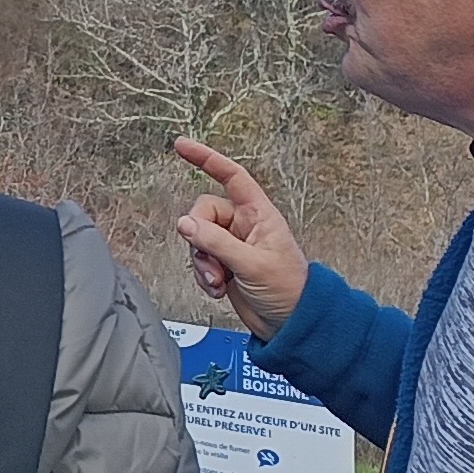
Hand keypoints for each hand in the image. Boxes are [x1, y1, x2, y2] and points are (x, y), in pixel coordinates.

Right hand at [172, 138, 312, 335]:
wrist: (291, 326)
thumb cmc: (289, 292)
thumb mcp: (252, 265)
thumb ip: (216, 243)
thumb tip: (185, 224)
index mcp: (259, 216)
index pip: (231, 177)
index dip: (206, 159)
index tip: (182, 146)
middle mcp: (244, 226)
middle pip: (203, 213)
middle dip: (200, 238)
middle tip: (212, 261)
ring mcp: (232, 246)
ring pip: (197, 238)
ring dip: (201, 262)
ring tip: (218, 280)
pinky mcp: (223, 265)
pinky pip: (198, 260)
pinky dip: (202, 276)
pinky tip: (216, 288)